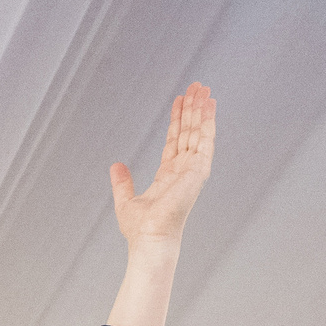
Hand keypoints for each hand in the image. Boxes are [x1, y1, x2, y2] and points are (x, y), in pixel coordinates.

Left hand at [109, 82, 213, 247]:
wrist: (150, 238)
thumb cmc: (140, 229)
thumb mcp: (126, 200)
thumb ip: (122, 182)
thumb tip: (115, 166)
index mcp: (168, 176)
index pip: (175, 141)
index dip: (177, 120)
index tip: (179, 101)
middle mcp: (183, 171)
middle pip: (189, 132)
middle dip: (192, 109)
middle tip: (196, 87)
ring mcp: (193, 169)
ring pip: (199, 132)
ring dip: (201, 110)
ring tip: (203, 89)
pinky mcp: (198, 170)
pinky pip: (205, 140)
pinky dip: (208, 122)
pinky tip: (209, 105)